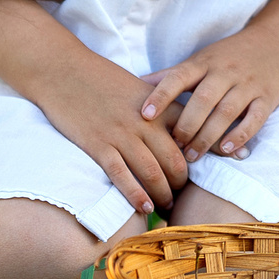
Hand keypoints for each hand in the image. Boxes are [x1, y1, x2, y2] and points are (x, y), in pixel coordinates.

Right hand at [33, 52, 192, 216]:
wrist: (64, 70)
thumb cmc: (102, 78)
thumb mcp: (140, 88)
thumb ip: (161, 107)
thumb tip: (181, 128)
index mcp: (159, 105)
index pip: (192, 133)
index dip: (204, 153)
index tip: (213, 167)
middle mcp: (145, 121)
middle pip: (175, 160)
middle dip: (182, 183)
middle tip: (182, 196)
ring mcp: (121, 134)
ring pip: (151, 172)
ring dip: (163, 194)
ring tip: (167, 206)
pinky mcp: (98, 145)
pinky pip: (121, 175)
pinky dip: (136, 195)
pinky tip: (145, 208)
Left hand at [139, 24, 278, 159]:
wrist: (277, 43)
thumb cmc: (230, 56)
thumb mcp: (200, 60)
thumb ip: (170, 75)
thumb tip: (134, 84)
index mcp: (205, 62)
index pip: (179, 76)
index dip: (161, 95)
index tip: (144, 115)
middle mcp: (226, 72)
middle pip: (204, 100)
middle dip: (187, 125)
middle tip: (174, 147)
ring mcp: (248, 84)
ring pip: (227, 111)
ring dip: (208, 136)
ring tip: (192, 156)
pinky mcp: (268, 98)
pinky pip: (255, 119)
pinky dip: (240, 135)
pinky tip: (226, 150)